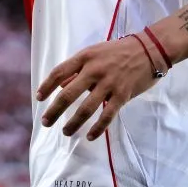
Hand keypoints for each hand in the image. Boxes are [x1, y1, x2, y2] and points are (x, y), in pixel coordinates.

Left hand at [36, 37, 159, 139]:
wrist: (148, 50)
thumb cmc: (118, 51)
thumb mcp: (94, 52)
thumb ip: (77, 69)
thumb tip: (60, 85)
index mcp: (85, 57)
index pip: (59, 72)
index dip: (46, 86)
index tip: (39, 98)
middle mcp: (94, 70)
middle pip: (68, 94)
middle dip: (54, 110)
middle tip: (46, 122)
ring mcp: (108, 83)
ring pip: (86, 108)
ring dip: (73, 123)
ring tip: (65, 131)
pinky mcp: (122, 95)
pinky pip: (107, 116)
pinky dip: (97, 128)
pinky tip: (90, 136)